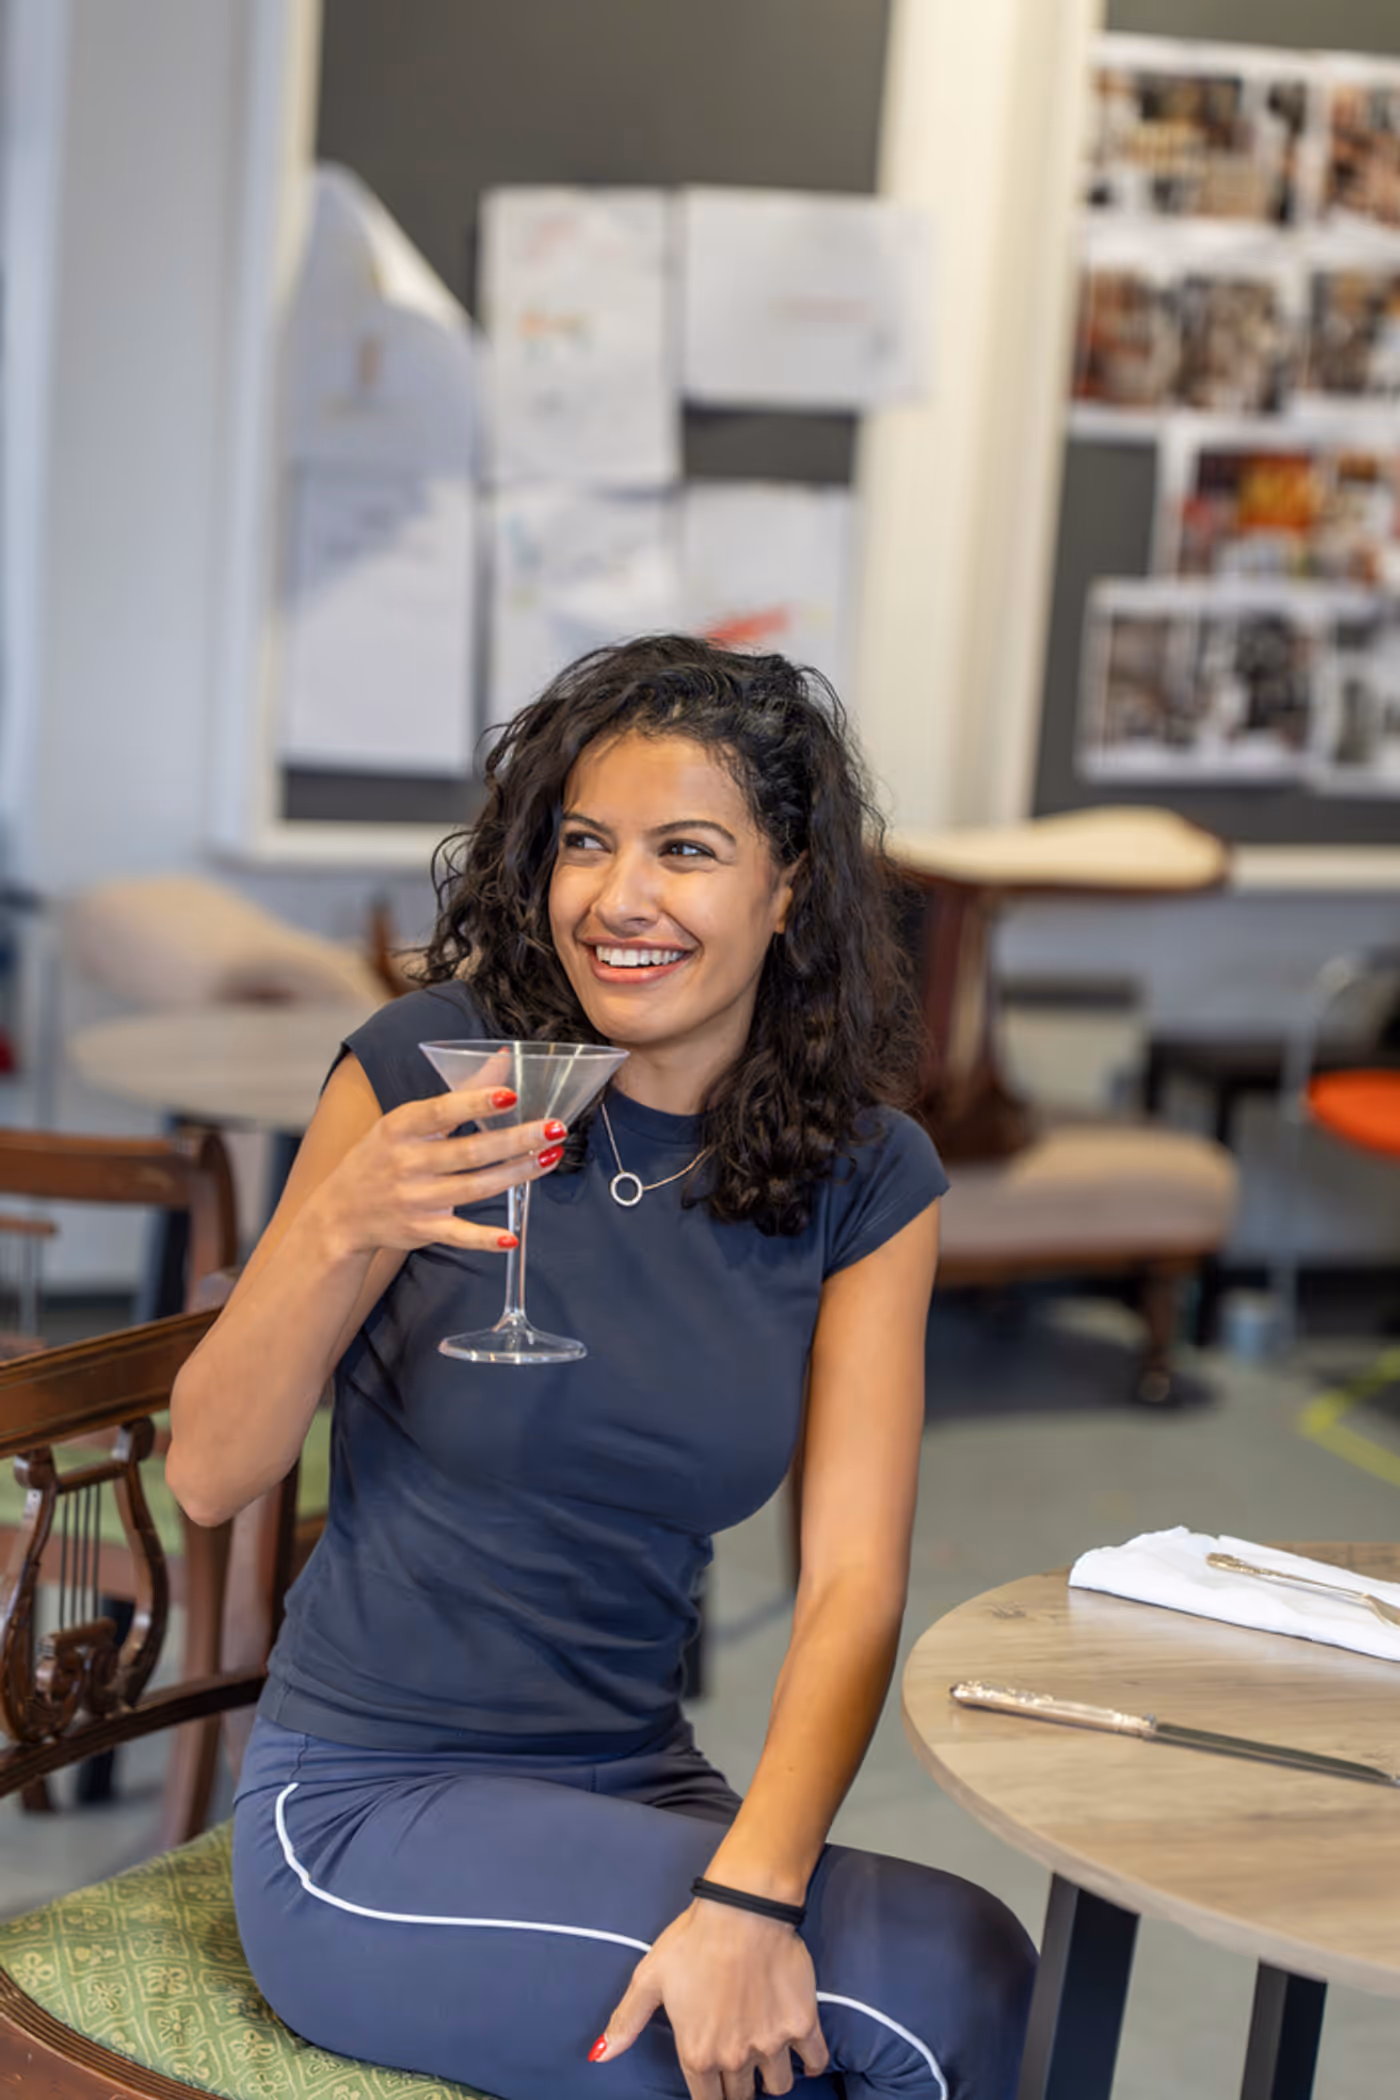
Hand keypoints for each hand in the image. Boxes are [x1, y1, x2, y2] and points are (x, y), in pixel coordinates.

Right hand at [314, 1085, 565, 1259]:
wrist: (341, 1213)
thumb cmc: (383, 1155)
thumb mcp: (409, 1119)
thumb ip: (461, 1091)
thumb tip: (504, 1058)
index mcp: (401, 1128)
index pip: (441, 1112)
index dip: (476, 1103)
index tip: (511, 1094)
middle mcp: (407, 1163)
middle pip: (469, 1152)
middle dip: (515, 1140)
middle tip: (554, 1128)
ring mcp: (415, 1199)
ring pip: (474, 1188)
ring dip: (516, 1174)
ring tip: (550, 1156)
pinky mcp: (423, 1229)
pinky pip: (459, 1235)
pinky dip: (484, 1239)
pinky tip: (512, 1237)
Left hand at [594, 1901, 827, 2099]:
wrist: (742, 1909)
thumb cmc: (692, 1940)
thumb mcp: (649, 1978)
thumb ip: (626, 2021)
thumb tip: (599, 2056)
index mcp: (697, 2053)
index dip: (710, 2098)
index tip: (714, 2089)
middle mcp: (734, 2057)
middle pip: (741, 2097)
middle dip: (738, 2087)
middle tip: (737, 2064)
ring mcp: (771, 2044)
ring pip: (778, 2086)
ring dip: (771, 2077)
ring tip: (765, 2055)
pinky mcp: (803, 2025)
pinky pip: (815, 2061)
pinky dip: (811, 2064)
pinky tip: (803, 2055)